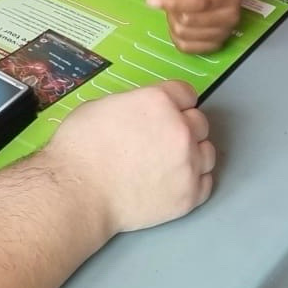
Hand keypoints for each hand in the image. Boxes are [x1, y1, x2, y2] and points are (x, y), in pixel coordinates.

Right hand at [49, 81, 213, 234]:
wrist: (79, 192)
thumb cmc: (80, 147)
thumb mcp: (101, 107)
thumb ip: (133, 106)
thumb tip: (142, 114)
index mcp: (158, 102)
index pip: (185, 92)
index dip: (173, 100)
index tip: (166, 110)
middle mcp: (180, 130)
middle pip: (200, 122)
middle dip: (183, 126)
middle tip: (161, 138)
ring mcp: (189, 164)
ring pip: (207, 152)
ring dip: (193, 153)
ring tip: (169, 162)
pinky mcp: (190, 195)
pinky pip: (207, 182)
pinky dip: (194, 179)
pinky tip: (174, 179)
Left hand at [147, 0, 241, 52]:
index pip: (199, 2)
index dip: (173, 3)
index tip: (150, 0)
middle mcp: (232, 14)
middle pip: (187, 20)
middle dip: (171, 8)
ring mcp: (225, 32)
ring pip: (184, 34)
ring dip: (173, 20)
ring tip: (180, 7)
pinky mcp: (216, 44)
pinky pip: (186, 46)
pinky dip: (176, 36)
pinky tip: (181, 21)